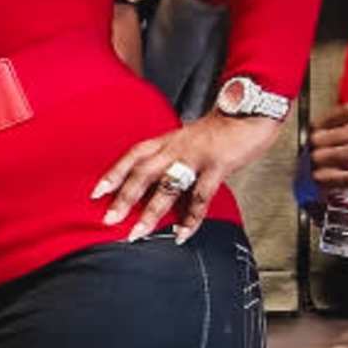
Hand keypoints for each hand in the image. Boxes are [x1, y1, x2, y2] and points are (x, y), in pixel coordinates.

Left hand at [93, 110, 279, 242]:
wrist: (250, 113)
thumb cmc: (219, 131)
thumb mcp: (187, 140)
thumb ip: (170, 158)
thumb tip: (153, 184)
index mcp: (167, 140)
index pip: (133, 155)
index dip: (114, 173)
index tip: (96, 193)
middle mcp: (176, 147)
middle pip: (144, 172)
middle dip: (124, 196)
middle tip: (109, 219)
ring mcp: (196, 156)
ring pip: (168, 186)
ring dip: (151, 211)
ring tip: (138, 232)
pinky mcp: (217, 166)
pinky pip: (200, 196)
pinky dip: (190, 218)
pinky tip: (181, 234)